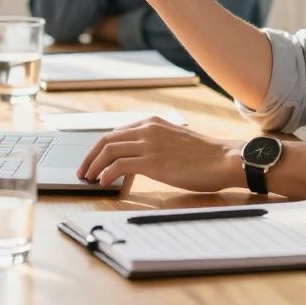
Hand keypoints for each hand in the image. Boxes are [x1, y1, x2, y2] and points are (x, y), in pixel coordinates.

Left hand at [77, 116, 245, 190]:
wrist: (222, 159)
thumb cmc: (204, 155)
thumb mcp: (174, 140)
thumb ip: (155, 143)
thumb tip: (138, 159)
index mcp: (152, 122)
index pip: (116, 132)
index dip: (100, 147)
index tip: (93, 160)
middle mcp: (147, 129)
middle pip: (106, 139)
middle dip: (90, 156)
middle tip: (83, 171)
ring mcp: (148, 144)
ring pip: (108, 150)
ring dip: (93, 166)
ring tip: (88, 179)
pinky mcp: (151, 161)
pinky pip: (118, 165)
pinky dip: (106, 174)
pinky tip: (104, 183)